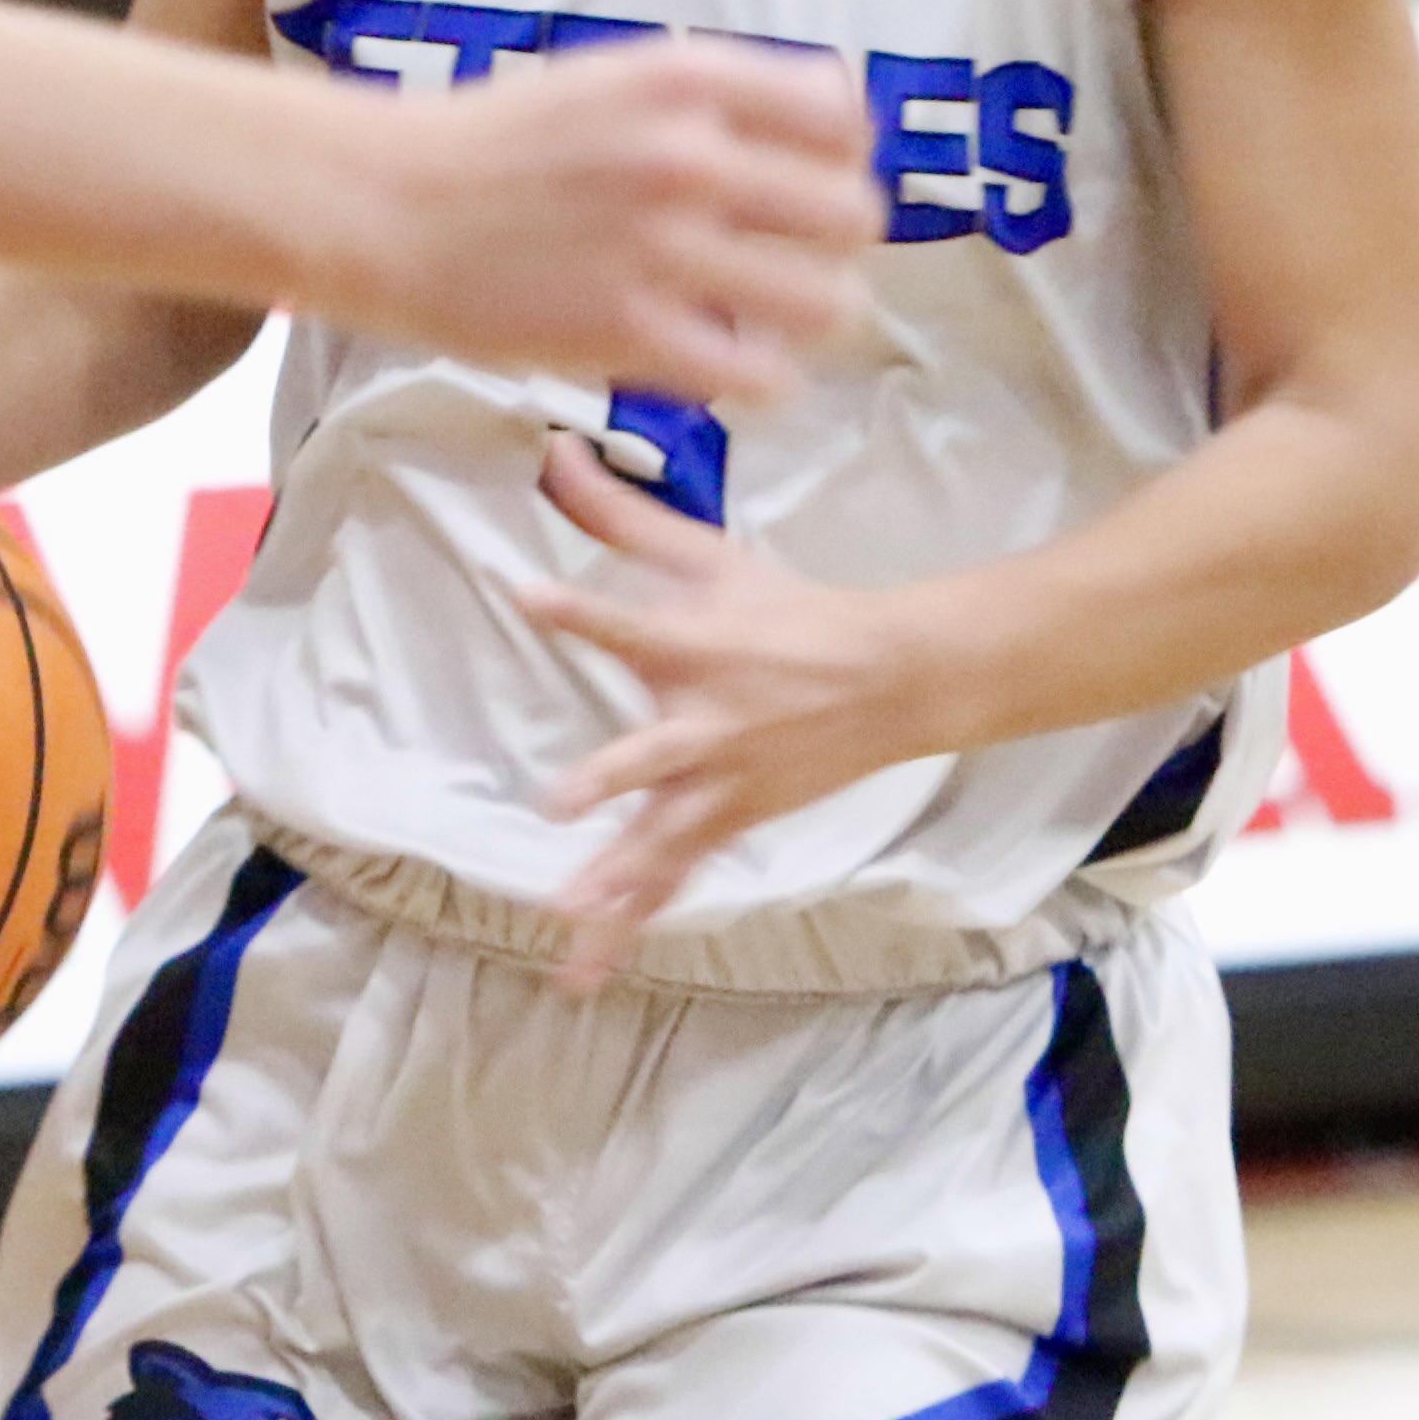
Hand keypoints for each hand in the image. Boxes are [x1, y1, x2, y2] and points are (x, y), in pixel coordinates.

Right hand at [300, 40, 875, 404]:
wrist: (383, 205)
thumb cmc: (496, 145)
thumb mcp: (611, 79)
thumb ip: (714, 95)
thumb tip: (833, 115)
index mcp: (684, 80)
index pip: (841, 116)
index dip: (843, 158)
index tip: (815, 183)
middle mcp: (686, 156)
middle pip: (851, 214)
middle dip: (836, 244)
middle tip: (802, 260)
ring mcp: (661, 249)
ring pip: (825, 302)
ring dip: (816, 317)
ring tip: (782, 322)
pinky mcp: (629, 333)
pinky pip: (757, 374)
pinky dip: (762, 379)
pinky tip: (735, 366)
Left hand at [513, 441, 941, 979]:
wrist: (891, 680)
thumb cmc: (790, 611)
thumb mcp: (710, 555)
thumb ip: (621, 516)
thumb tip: (553, 452)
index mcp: (695, 646)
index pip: (627, 623)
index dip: (578, 610)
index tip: (527, 594)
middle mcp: (704, 722)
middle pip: (651, 754)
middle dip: (609, 778)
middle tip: (562, 803)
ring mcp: (720, 784)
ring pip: (660, 841)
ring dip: (615, 880)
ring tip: (567, 916)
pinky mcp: (730, 823)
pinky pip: (673, 880)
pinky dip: (632, 926)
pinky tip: (586, 968)